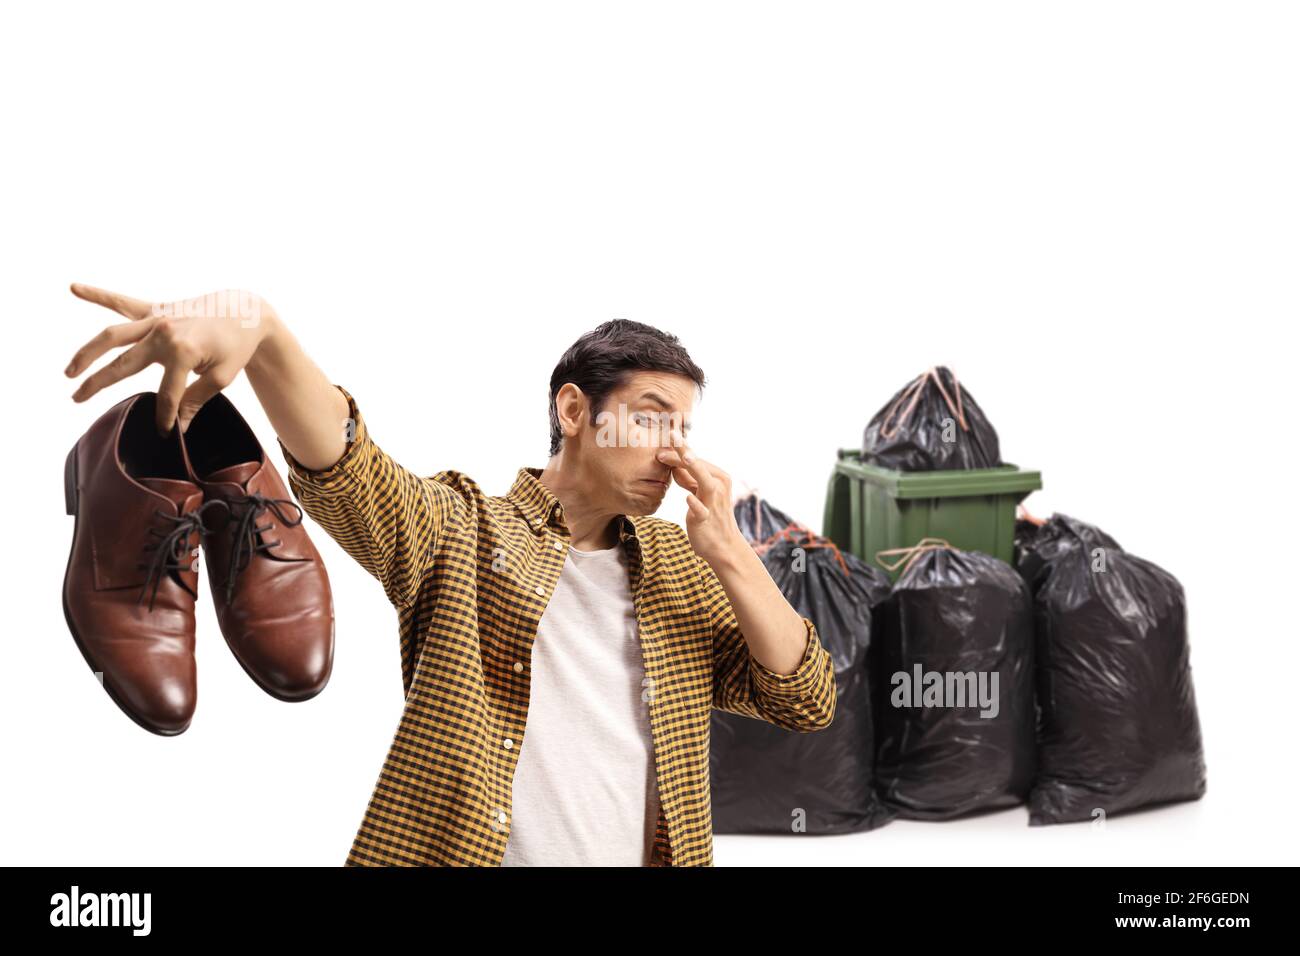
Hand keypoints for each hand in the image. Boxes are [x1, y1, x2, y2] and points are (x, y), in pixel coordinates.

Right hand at [65, 283, 276, 434]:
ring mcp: (157, 319)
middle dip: (98, 383)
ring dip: (88, 352)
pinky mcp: (157, 309)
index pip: (167, 393)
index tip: (166, 432)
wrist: (246, 312)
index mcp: (182, 351)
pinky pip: (124, 302)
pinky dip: (99, 294)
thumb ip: (195, 398)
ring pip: (113, 335)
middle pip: (124, 364)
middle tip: (77, 398)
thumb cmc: (237, 345)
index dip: (166, 415)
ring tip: (70, 371)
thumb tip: (178, 424)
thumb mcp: (223, 377)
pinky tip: (75, 288)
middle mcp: (163, 333)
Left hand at [655, 441, 744, 568]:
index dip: (679, 449)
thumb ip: (688, 479)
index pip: (695, 460)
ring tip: (684, 457)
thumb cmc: (710, 518)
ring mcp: (713, 503)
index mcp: (718, 478)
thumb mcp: (699, 494)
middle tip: (670, 435)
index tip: (664, 437)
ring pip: (704, 482)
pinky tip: (688, 498)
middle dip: (683, 451)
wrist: (723, 546)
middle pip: (698, 465)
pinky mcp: (706, 520)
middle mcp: (718, 486)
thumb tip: (674, 465)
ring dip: (694, 468)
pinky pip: (701, 510)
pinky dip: (695, 504)